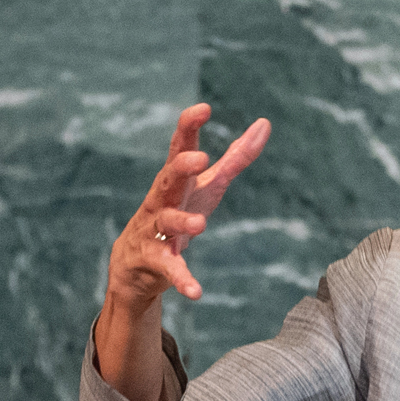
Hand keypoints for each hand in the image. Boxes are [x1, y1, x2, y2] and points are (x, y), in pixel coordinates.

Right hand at [106, 104, 270, 308]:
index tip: (202, 109)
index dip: (188, 128)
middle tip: (200, 159)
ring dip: (183, 222)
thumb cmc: (177, 213)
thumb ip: (235, 159)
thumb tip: (264, 124)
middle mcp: (160, 200)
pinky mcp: (155, 262)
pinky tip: (196, 292)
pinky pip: (170, 269)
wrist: (135, 265)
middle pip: (167, 179)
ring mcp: (154, 231)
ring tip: (200, 224)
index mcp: (174, 180)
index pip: (178, 148)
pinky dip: (183, 279)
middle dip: (181, 168)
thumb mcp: (207, 187)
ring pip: (166, 223)